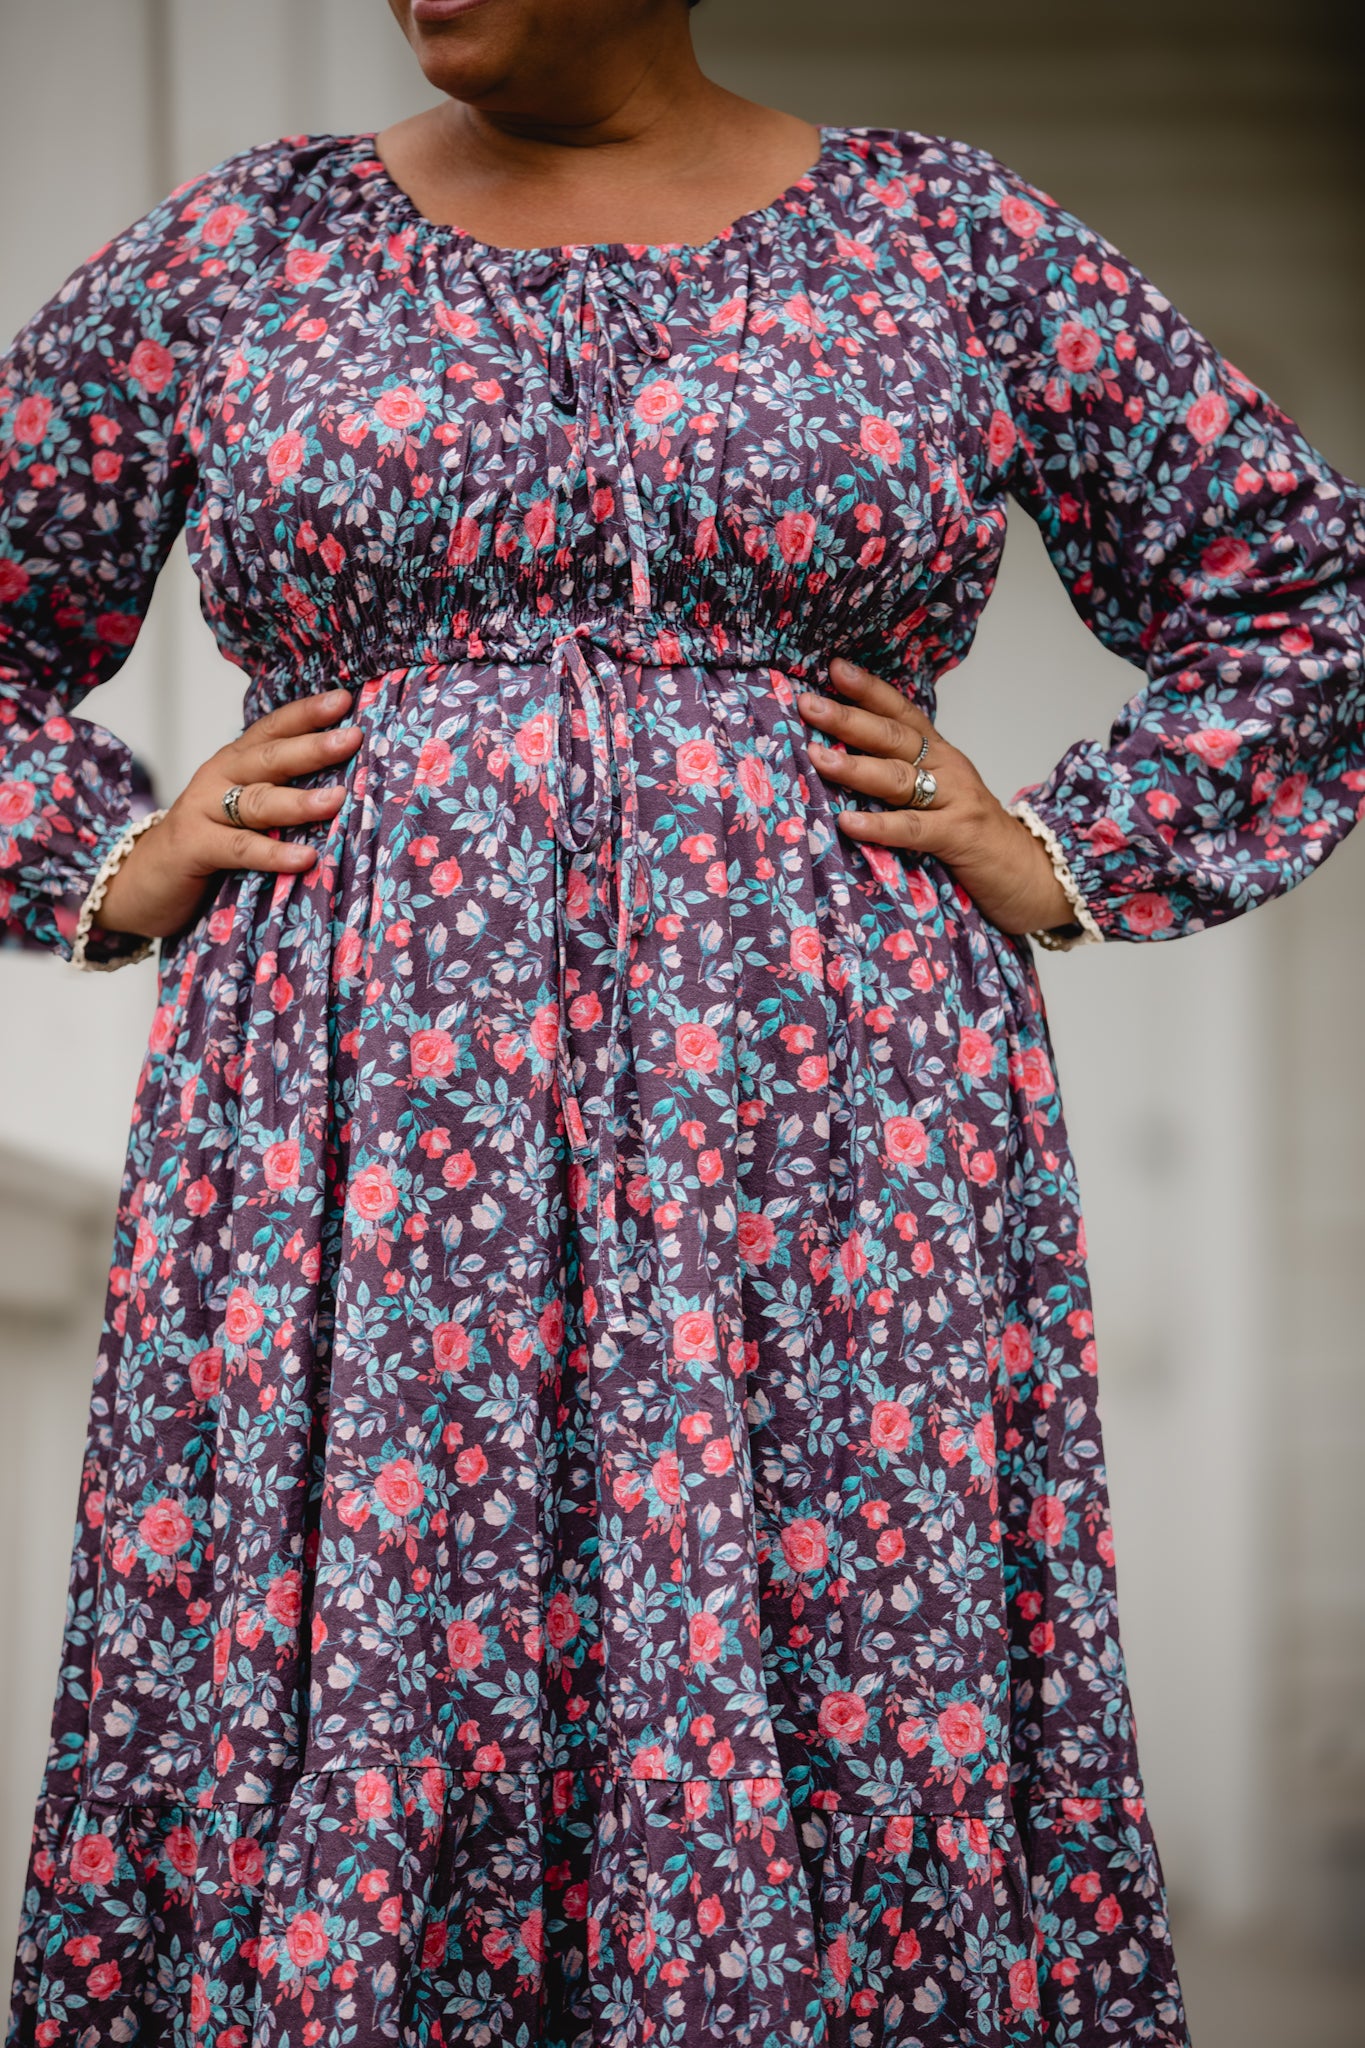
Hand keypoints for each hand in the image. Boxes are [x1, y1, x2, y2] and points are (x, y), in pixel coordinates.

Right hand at [96, 689, 362, 939]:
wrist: (142, 880)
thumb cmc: (208, 843)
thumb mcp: (243, 810)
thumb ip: (280, 794)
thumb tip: (348, 787)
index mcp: (235, 763)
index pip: (273, 729)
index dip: (306, 713)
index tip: (345, 699)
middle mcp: (218, 778)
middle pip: (269, 757)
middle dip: (312, 746)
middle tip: (352, 738)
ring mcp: (203, 811)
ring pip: (256, 801)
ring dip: (298, 800)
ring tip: (338, 799)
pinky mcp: (194, 847)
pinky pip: (239, 849)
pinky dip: (273, 853)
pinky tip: (306, 857)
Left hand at [798, 658, 1072, 936]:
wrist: (1033, 874)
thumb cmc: (975, 838)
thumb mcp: (941, 797)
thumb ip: (904, 779)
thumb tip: (843, 764)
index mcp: (941, 755)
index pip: (902, 713)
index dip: (869, 690)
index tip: (833, 668)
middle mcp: (948, 768)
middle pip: (894, 737)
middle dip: (849, 719)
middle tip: (807, 704)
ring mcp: (956, 800)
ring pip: (900, 777)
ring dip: (855, 766)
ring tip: (816, 757)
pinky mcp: (959, 837)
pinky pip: (913, 828)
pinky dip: (879, 825)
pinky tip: (848, 823)